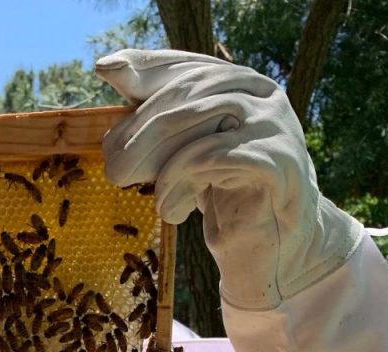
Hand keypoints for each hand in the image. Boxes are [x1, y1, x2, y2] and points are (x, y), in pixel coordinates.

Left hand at [96, 49, 362, 309]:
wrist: (269, 247)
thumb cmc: (222, 196)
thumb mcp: (186, 151)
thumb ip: (158, 114)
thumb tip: (110, 68)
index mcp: (244, 84)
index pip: (191, 67)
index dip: (150, 72)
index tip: (107, 75)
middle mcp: (265, 96)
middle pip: (193, 93)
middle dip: (143, 129)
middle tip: (113, 167)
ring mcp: (276, 126)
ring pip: (203, 121)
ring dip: (161, 162)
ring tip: (142, 192)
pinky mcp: (280, 163)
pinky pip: (217, 158)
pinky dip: (182, 182)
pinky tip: (171, 211)